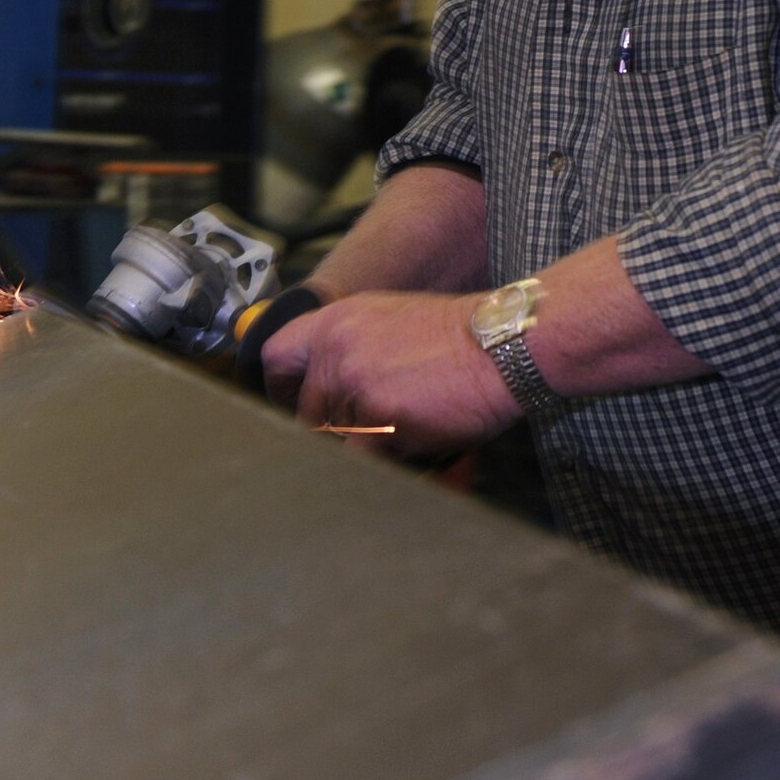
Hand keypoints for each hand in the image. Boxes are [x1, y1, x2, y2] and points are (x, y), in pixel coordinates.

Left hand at [261, 290, 520, 454]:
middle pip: (308, 414)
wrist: (502, 342)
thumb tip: (333, 391)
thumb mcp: (392, 321)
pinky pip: (366, 458)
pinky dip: (391, 457)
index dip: (280, 389)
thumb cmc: (461, 337)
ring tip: (414, 422)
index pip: (277, 356)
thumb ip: (353, 349)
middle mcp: (336, 349)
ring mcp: (352, 383)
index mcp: (337, 322)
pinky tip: (420, 437)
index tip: (291, 405)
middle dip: (337, 432)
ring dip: (373, 444)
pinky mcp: (375, 417)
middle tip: (374, 431)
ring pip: (341, 440)